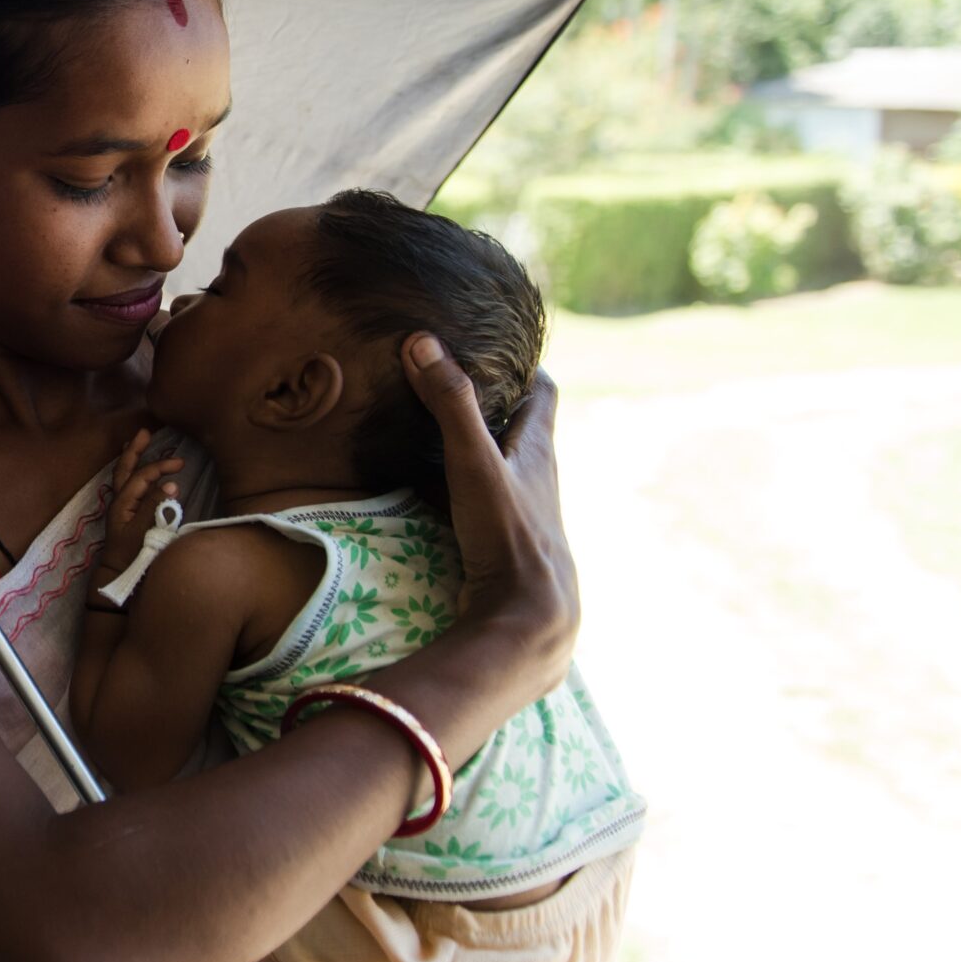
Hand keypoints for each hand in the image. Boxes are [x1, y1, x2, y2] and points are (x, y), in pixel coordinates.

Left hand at [99, 429, 187, 585]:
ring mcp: (120, 506)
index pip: (141, 477)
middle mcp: (118, 500)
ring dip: (131, 457)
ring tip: (138, 441)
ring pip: (123, 474)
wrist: (117, 574)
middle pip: (125, 468)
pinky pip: (127, 484)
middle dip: (135, 449)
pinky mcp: (125, 512)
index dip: (160, 468)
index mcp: (122, 502)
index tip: (180, 468)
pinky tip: (138, 468)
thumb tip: (171, 484)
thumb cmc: (131, 556)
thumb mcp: (144, 531)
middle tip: (146, 431)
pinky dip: (132, 471)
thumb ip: (155, 507)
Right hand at [401, 335, 578, 698]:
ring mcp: (517, 512)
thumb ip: (450, 404)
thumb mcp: (474, 462)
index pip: (542, 392)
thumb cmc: (510, 534)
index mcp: (538, 450)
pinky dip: (449, 487)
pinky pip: (472, 501)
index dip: (525, 364)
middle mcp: (534, 477)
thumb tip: (422, 342)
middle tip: (448, 378)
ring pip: (493, 465)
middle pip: (516, 427)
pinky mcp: (496, 542)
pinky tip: (418, 487)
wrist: (525, 619)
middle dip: (488, 402)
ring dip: (467, 445)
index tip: (496, 344)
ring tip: (425, 424)